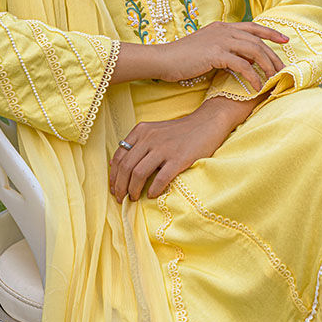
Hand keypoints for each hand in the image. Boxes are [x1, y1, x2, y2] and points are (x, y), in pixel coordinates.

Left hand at [109, 102, 242, 201]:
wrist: (207, 123)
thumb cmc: (179, 131)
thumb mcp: (153, 132)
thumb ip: (136, 144)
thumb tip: (116, 164)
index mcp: (141, 131)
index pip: (119, 156)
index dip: (114, 175)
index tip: (115, 188)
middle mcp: (149, 138)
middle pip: (126, 167)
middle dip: (120, 186)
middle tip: (121, 198)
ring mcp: (164, 148)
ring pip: (138, 174)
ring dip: (133, 190)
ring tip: (134, 198)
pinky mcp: (179, 158)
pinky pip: (160, 178)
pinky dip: (153, 189)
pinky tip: (152, 195)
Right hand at [156, 21, 288, 90]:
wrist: (164, 59)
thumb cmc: (183, 58)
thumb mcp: (208, 49)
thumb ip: (226, 50)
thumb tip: (244, 59)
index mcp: (222, 27)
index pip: (252, 27)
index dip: (270, 33)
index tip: (284, 40)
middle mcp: (224, 30)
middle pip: (257, 40)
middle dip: (273, 55)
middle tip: (283, 69)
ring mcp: (220, 40)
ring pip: (254, 51)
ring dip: (267, 65)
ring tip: (274, 78)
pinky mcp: (216, 54)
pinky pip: (242, 65)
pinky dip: (252, 76)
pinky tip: (256, 86)